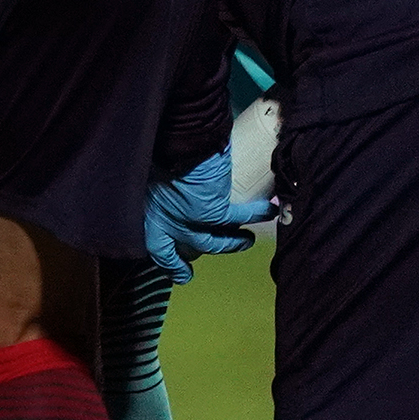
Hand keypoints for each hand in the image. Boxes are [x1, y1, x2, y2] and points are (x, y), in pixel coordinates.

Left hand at [145, 142, 272, 279]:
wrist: (178, 144)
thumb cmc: (161, 150)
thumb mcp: (149, 171)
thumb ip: (159, 182)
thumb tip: (168, 177)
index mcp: (151, 213)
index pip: (156, 247)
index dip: (168, 264)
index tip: (180, 275)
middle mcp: (171, 222)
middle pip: (186, 249)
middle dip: (190, 262)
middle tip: (195, 272)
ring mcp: (193, 221)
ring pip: (217, 242)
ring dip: (234, 243)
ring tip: (247, 240)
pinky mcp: (216, 212)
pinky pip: (240, 216)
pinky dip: (256, 213)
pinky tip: (269, 210)